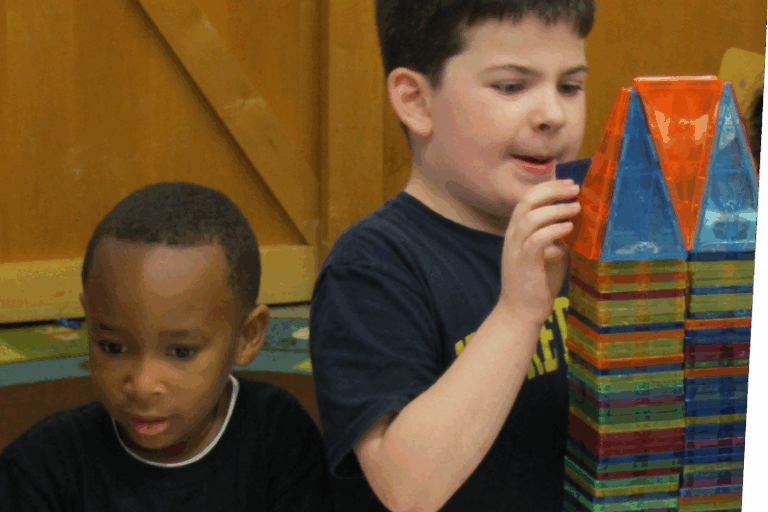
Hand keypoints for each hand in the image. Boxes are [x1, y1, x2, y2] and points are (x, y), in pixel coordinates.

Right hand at [497, 179, 580, 325]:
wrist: (520, 313)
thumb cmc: (536, 284)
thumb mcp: (550, 254)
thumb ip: (557, 237)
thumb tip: (577, 221)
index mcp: (518, 231)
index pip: (528, 199)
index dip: (548, 187)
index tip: (569, 184)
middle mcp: (513, 236)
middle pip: (527, 201)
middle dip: (552, 191)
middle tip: (574, 189)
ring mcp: (516, 249)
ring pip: (530, 217)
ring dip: (556, 209)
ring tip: (575, 208)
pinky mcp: (524, 263)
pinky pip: (536, 240)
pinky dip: (553, 230)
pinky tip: (568, 228)